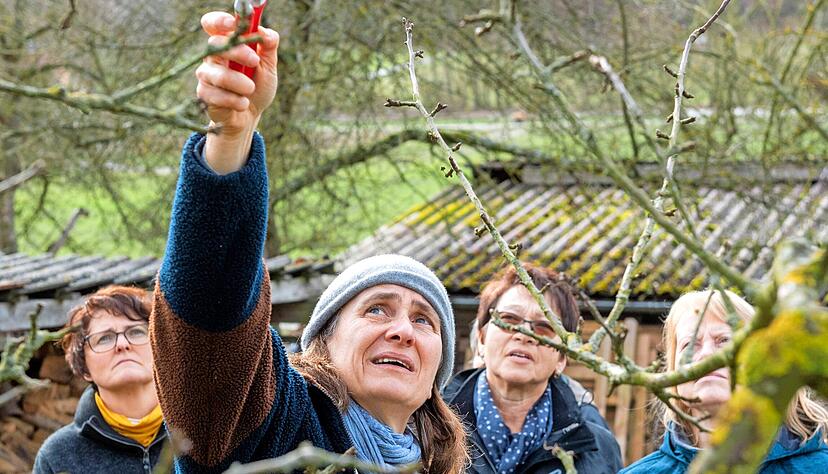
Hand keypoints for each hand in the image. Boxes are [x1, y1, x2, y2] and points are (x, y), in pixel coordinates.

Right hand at [196, 11, 278, 173]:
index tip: (232, 23)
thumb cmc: (258, 87)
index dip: (219, 21)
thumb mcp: (268, 66)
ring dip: (241, 84)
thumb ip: (269, 46)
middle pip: (216, 45)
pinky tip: (242, 104)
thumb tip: (266, 32)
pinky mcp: (204, 94)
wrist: (251, 116)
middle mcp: (212, 57)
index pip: (213, 24)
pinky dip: (236, 101)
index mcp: (226, 44)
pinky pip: (218, 95)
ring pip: (219, 74)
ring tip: (250, 90)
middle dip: (238, 52)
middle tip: (254, 62)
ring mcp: (206, 75)